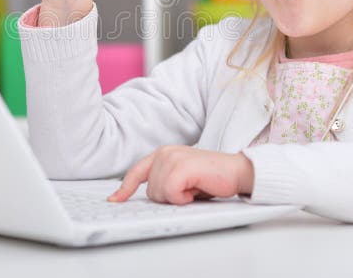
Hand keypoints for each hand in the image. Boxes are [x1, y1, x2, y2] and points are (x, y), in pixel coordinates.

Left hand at [107, 146, 254, 204]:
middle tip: (189, 189)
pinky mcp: (180, 168)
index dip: (124, 188)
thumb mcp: (182, 178)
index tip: (114, 200)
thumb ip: (165, 180)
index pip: (136, 172)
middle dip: (169, 198)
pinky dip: (184, 198)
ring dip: (178, 198)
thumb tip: (147, 197)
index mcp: (162, 153)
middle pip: (150, 191)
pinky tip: (196, 189)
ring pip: (159, 194)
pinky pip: (171, 194)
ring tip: (194, 188)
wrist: (237, 172)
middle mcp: (164, 153)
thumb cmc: (211, 178)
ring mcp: (171, 159)